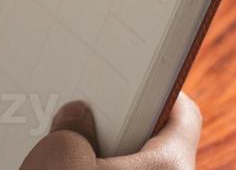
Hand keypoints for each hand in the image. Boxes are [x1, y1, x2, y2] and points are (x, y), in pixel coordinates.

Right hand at [19, 94, 200, 168]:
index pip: (181, 112)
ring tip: (60, 142)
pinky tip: (54, 168)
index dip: (155, 87)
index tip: (128, 73)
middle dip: (113, 124)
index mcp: (172, 166)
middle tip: (80, 108)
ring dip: (95, 156)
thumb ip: (71, 128)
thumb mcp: (60, 155)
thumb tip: (76, 121)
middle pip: (151, 143)